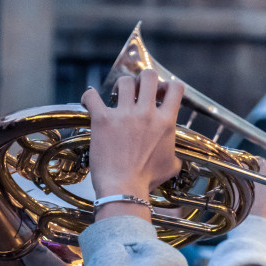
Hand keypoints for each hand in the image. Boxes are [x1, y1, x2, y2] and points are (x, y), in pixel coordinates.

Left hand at [82, 69, 183, 219]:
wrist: (124, 189)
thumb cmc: (146, 180)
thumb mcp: (170, 168)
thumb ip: (175, 156)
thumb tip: (176, 158)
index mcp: (166, 123)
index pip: (175, 88)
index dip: (168, 86)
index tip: (160, 93)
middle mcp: (147, 114)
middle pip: (149, 76)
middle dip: (143, 79)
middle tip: (138, 89)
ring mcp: (124, 115)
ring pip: (124, 82)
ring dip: (121, 86)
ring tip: (117, 96)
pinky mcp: (103, 119)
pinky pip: (92, 96)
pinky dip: (90, 96)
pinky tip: (90, 100)